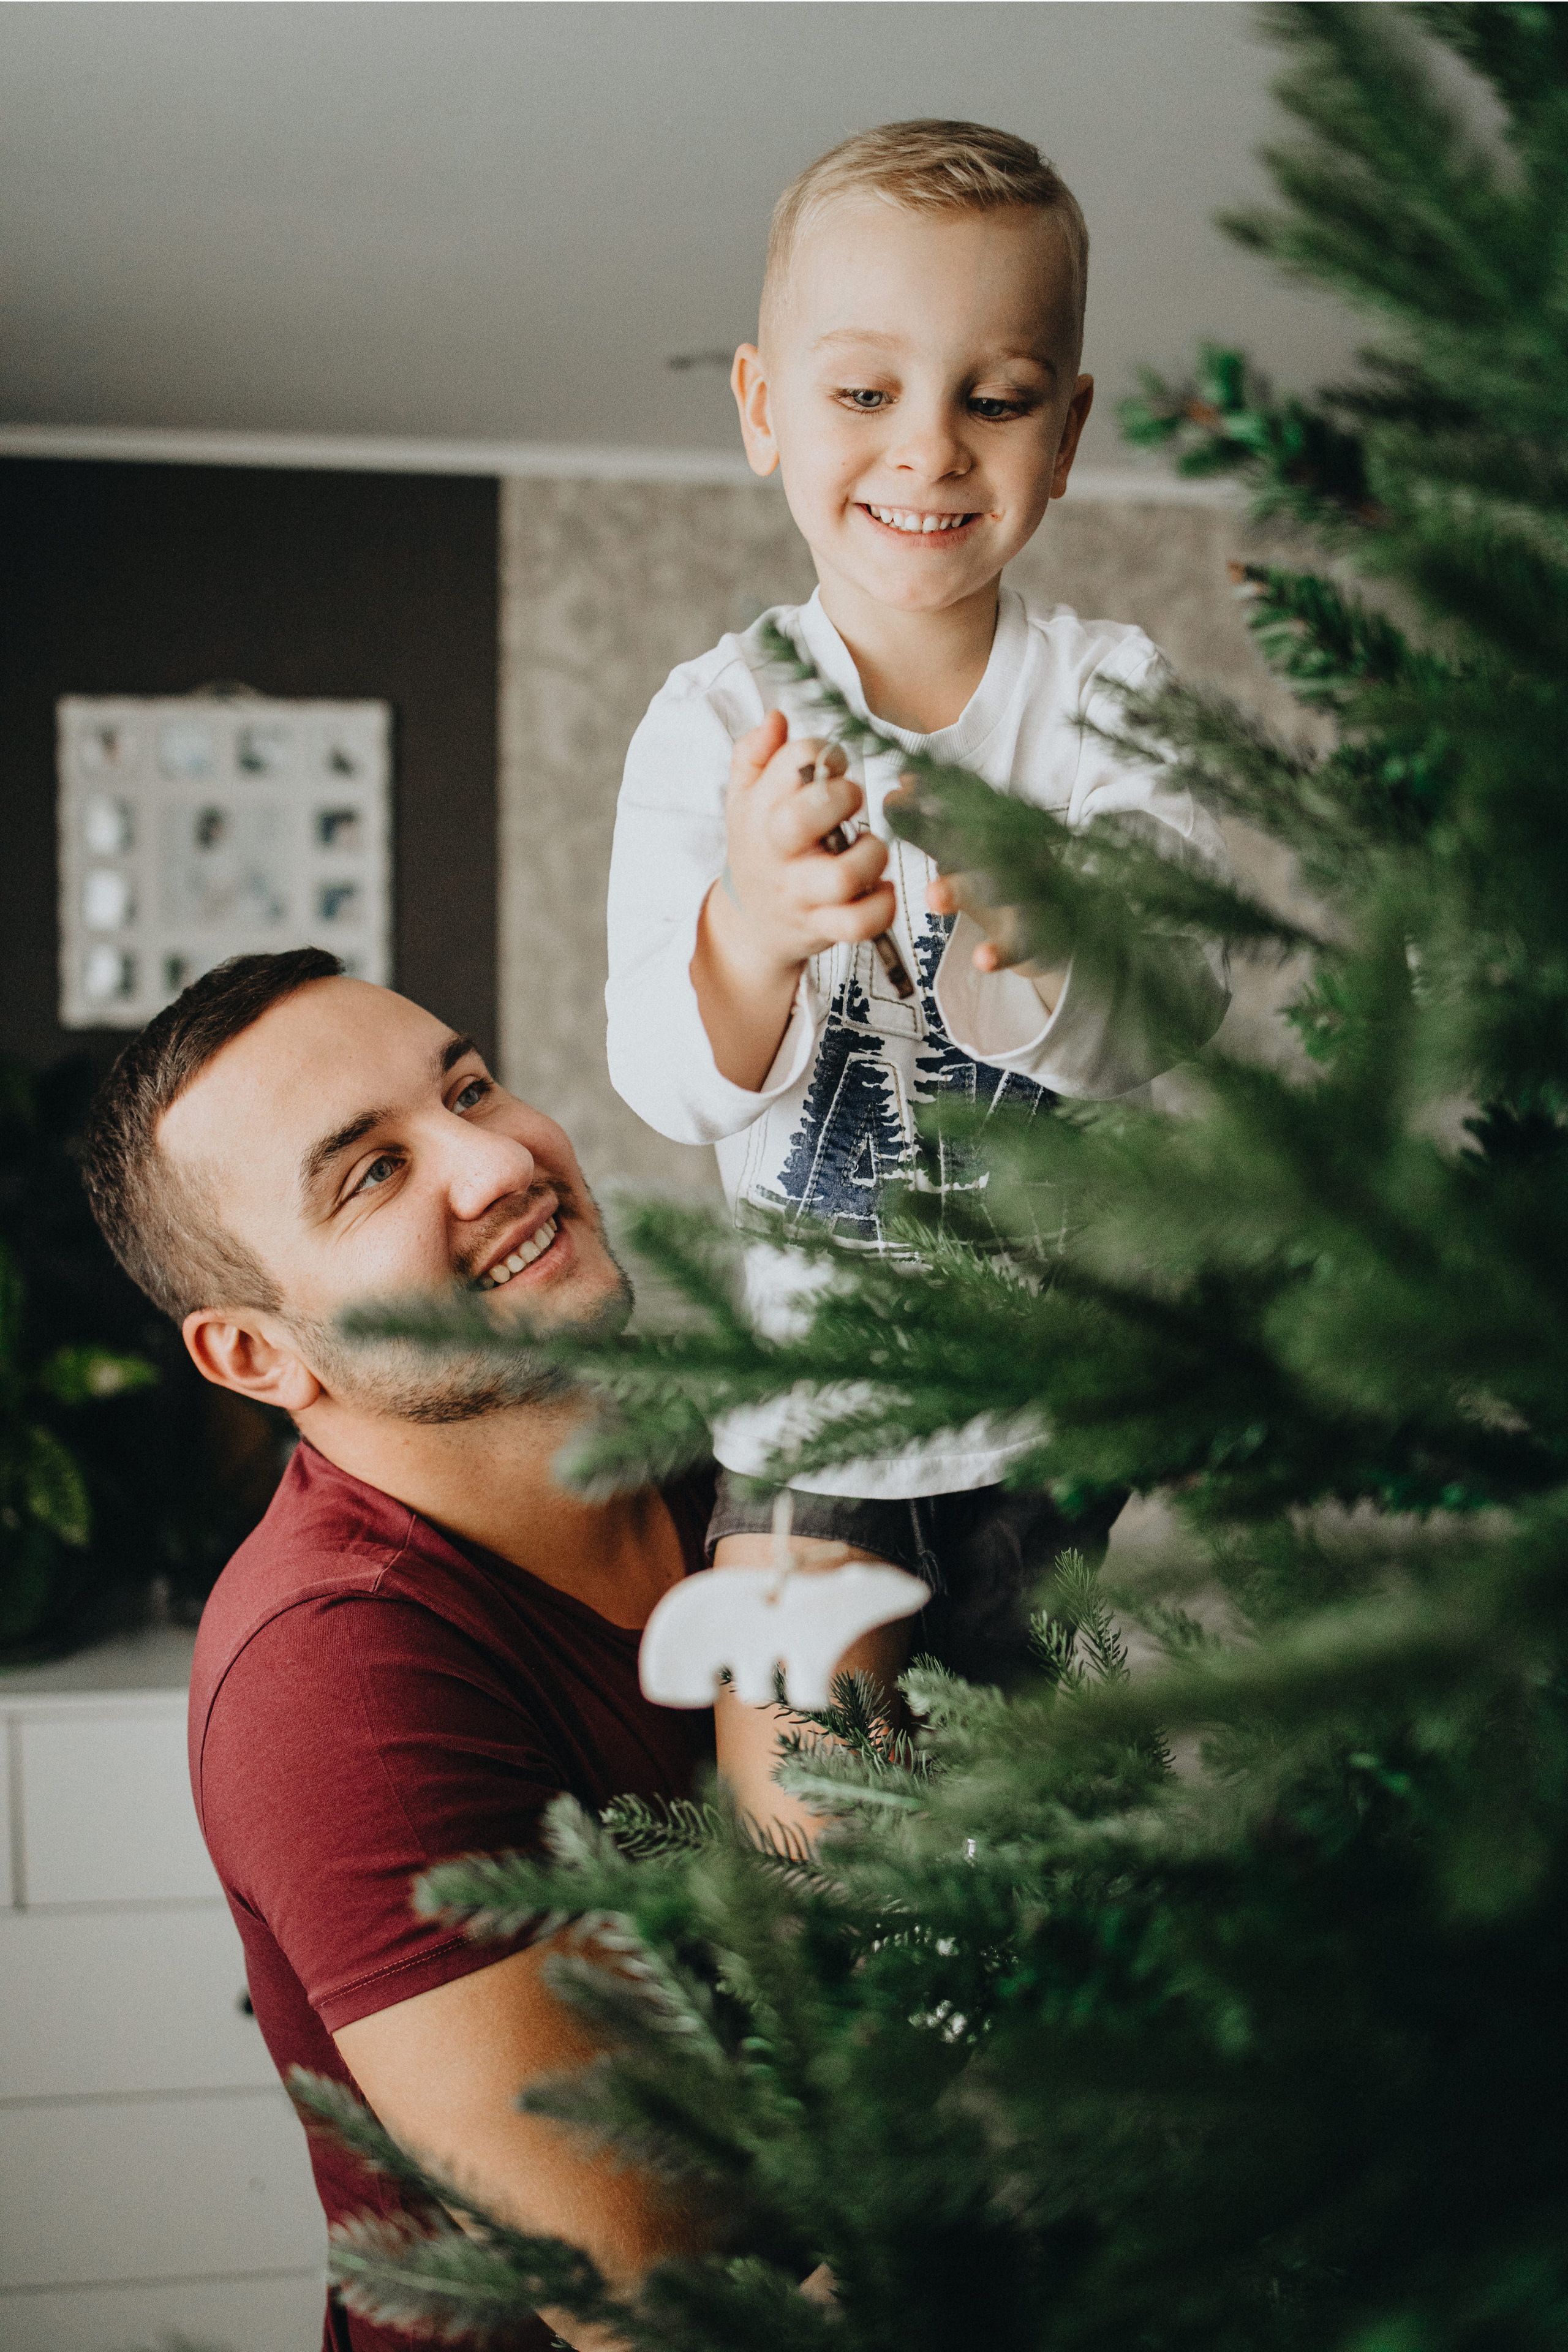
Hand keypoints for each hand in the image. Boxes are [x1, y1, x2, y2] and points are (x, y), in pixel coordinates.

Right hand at [716, 712, 895, 981]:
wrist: (751, 923)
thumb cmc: (759, 848)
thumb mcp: (744, 799)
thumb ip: (753, 754)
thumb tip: (776, 719)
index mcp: (760, 811)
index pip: (796, 762)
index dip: (825, 752)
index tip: (834, 765)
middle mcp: (778, 852)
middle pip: (810, 815)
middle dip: (845, 797)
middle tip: (852, 801)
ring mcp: (801, 893)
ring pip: (844, 875)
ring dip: (872, 854)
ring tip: (869, 847)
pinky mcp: (823, 927)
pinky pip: (858, 923)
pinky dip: (881, 906)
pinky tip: (881, 888)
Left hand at [884, 776, 1072, 982]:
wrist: (1061, 934)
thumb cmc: (1001, 887)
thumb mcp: (966, 855)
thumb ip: (932, 829)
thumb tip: (898, 786)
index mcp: (1000, 831)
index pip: (970, 805)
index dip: (937, 791)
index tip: (903, 781)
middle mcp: (1016, 855)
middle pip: (981, 837)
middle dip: (943, 827)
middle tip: (902, 814)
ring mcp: (1030, 895)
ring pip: (1001, 888)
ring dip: (964, 889)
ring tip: (931, 896)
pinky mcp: (1038, 937)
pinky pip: (1020, 944)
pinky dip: (1001, 951)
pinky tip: (982, 959)